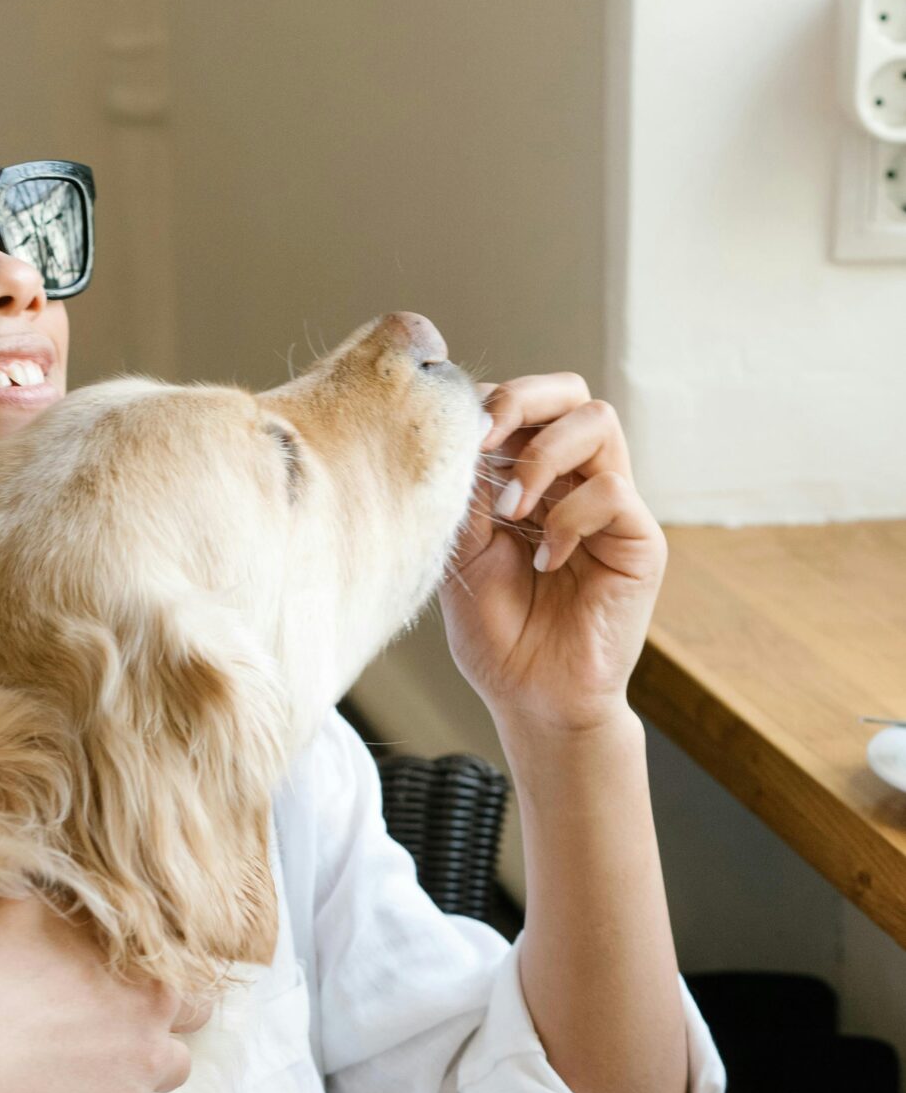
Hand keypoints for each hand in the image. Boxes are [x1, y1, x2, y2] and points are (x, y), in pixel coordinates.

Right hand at [0, 895, 207, 1092]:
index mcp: (131, 947)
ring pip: (178, 1067)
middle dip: (164, 1015)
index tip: (116, 980)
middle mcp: (154, 1003)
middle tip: (116, 1023)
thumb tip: (67, 896)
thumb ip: (57, 902)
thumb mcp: (9, 903)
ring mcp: (145, 1065)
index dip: (147, 969)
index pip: (175, 955)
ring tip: (98, 1068)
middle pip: (195, 1011)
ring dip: (147, 1066)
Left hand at [439, 374, 666, 739]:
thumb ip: (467, 494)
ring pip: (597, 422)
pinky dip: (570, 517)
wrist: (533, 700)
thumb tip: (463, 431)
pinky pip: (613, 490)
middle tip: (485, 437)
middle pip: (571, 392)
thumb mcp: (463, 554)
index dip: (488, 405)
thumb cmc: (497, 634)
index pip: (523, 405)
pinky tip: (546, 561)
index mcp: (531, 478)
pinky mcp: (639, 540)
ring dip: (542, 456)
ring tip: (511, 513)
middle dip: (523, 398)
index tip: (452, 439)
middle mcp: (575, 482)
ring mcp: (610, 507)